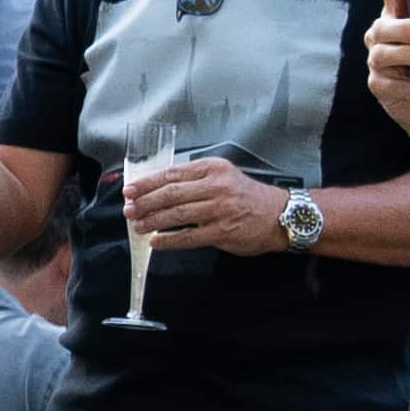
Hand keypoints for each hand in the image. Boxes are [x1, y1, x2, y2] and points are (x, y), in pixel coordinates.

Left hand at [123, 155, 289, 253]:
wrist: (281, 215)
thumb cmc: (247, 197)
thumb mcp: (224, 176)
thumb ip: (196, 179)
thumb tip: (158, 189)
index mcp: (213, 168)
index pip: (172, 174)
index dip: (147, 183)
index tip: (130, 190)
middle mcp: (216, 186)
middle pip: (170, 194)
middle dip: (145, 202)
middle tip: (128, 209)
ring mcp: (219, 209)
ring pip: (176, 215)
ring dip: (152, 221)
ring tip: (137, 225)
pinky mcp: (222, 231)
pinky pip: (188, 236)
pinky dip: (168, 240)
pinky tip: (155, 242)